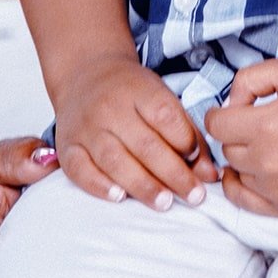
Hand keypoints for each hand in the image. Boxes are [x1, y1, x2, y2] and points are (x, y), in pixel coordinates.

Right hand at [53, 51, 219, 210]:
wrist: (85, 74)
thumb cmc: (130, 91)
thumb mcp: (162, 98)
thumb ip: (187, 133)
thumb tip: (209, 174)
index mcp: (139, 89)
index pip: (166, 117)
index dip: (187, 143)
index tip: (203, 167)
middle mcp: (110, 107)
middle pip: (144, 144)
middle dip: (173, 174)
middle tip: (194, 196)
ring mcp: (86, 127)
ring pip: (114, 160)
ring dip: (142, 185)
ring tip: (164, 202)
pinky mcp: (67, 145)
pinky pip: (80, 169)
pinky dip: (98, 186)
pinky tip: (119, 197)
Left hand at [206, 57, 277, 217]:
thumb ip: (251, 78)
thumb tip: (231, 103)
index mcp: (267, 125)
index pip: (216, 124)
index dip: (222, 112)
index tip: (233, 111)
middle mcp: (268, 162)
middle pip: (227, 148)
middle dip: (237, 134)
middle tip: (259, 124)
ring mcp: (277, 190)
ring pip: (236, 172)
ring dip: (245, 158)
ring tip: (270, 145)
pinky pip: (244, 201)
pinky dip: (242, 184)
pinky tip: (254, 171)